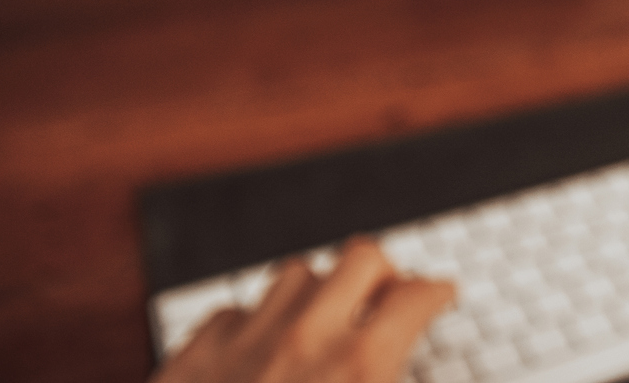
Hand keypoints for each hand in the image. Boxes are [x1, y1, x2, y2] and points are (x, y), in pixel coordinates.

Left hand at [152, 238, 455, 382]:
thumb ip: (382, 381)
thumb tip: (388, 371)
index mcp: (360, 370)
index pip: (419, 295)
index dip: (437, 294)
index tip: (438, 299)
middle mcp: (305, 342)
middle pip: (363, 258)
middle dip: (384, 276)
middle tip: (386, 300)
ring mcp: (243, 345)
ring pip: (297, 274)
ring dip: (319, 293)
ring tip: (325, 323)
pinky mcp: (190, 361)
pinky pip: (233, 313)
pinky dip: (254, 325)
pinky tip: (260, 353)